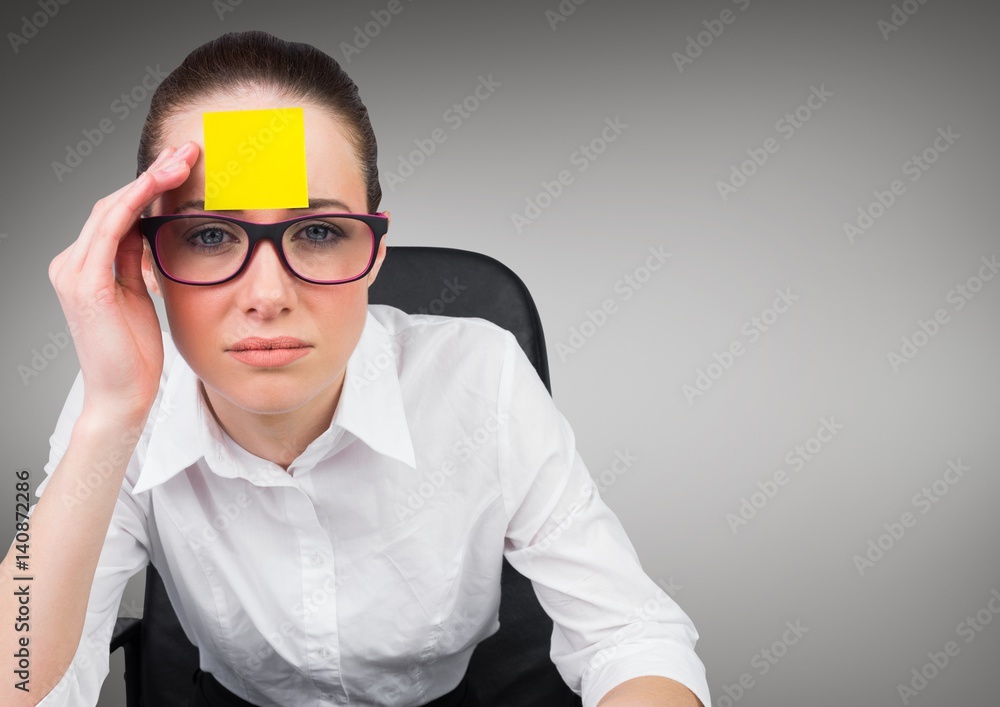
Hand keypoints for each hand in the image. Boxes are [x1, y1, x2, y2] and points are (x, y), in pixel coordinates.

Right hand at [47, 141, 199, 422]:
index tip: (184, 164)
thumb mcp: (140, 295)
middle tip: (188, 150)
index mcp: (86, 266)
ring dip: (148, 180)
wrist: (123, 395)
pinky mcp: (85, 285)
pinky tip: (157, 186)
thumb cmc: (135, 352)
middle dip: (153, 173)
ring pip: (111, 209)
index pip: (118, 212)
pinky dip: (133, 204)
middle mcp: (72, 263)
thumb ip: (138, 261)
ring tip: (182, 160)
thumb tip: (152, 228)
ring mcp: (74, 272)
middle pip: (113, 203)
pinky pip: (110, 232)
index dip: (150, 184)